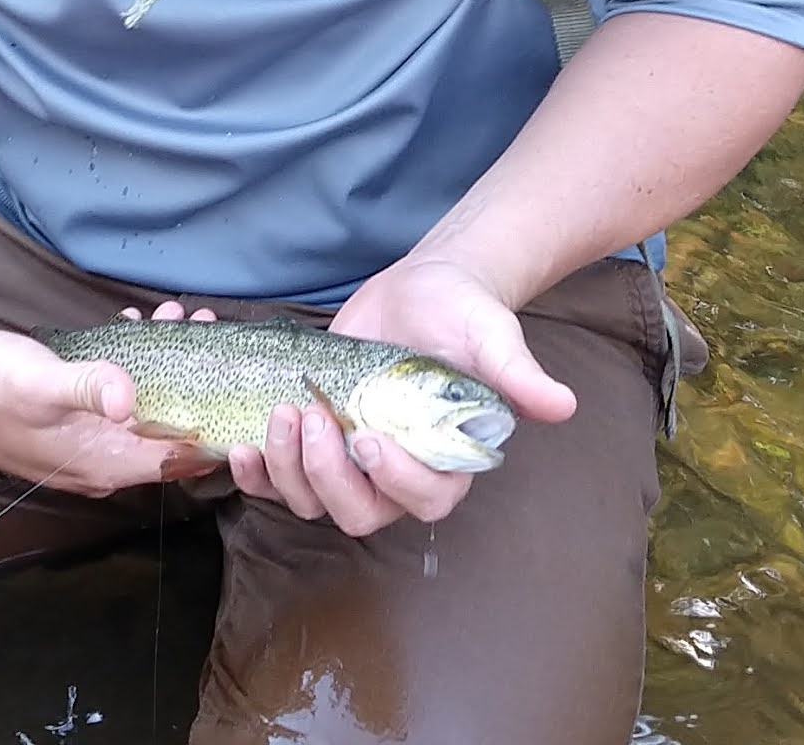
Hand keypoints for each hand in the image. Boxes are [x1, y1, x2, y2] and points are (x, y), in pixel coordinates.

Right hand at [0, 321, 215, 496]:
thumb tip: (130, 397)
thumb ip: (87, 387)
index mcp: (99, 463)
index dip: (213, 427)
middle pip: (166, 430)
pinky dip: (132, 363)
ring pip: (142, 409)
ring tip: (175, 315)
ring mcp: (82, 442)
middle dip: (194, 381)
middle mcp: (97, 461)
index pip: (176, 460)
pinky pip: (116, 397)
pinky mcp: (69, 419)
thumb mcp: (37, 382)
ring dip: (164, 364)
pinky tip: (133, 324)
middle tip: (206, 326)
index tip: (237, 383)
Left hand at [225, 255, 575, 539]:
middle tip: (313, 418)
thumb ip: (518, 373)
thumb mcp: (492, 334)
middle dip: (327, 476)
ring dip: (287, 470)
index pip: (422, 498)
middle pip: (358, 514)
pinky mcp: (315, 441)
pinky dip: (257, 471)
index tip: (368, 436)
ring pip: (312, 502)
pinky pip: (280, 479)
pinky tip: (241, 445)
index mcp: (447, 463)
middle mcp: (396, 475)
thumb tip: (562, 405)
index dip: (391, 479)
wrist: (422, 288)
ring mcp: (351, 463)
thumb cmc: (463, 313)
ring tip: (280, 413)